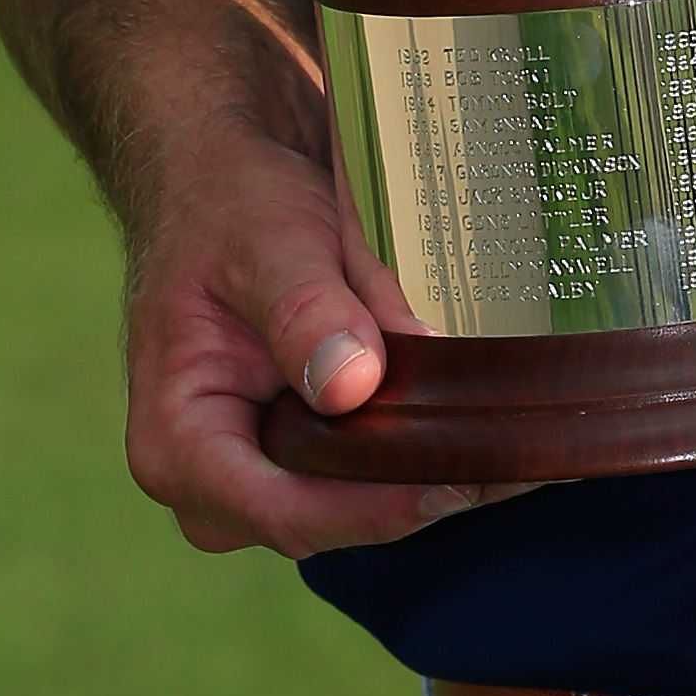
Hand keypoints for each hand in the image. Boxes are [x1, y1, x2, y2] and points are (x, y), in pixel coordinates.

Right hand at [120, 100, 490, 558]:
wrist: (225, 176)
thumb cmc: (229, 203)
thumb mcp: (267, 241)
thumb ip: (304, 312)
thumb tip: (352, 388)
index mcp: (177, 440)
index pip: (281, 511)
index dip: (373, 511)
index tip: (454, 481)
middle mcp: (212, 476)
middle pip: (327, 519)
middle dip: (419, 494)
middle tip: (517, 462)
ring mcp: (261, 467)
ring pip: (357, 503)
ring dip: (434, 475)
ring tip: (519, 446)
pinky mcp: (306, 447)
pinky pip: (369, 469)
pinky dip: (425, 449)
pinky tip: (490, 425)